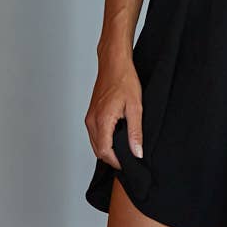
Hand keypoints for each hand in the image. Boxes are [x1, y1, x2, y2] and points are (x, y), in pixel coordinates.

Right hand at [84, 55, 142, 169]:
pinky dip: (104, 140)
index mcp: (102, 120)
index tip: (129, 163)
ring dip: (107, 149)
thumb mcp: (136, 107)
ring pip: (95, 143)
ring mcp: (90, 117)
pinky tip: (117, 136)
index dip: (117, 162)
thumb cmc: (125, 80)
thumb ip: (136, 132)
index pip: (105, 152)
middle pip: (98, 150)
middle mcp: (92, 120)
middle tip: (129, 157)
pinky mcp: (91, 114)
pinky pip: (94, 134)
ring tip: (124, 147)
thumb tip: (136, 152)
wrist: (114, 63)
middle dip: (112, 158)